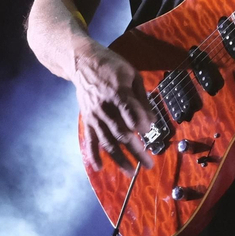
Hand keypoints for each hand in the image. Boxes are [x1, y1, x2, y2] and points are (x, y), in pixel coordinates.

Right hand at [71, 44, 157, 171]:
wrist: (82, 63)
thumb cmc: (112, 67)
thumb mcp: (132, 75)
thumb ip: (142, 98)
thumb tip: (152, 120)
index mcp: (118, 93)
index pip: (129, 112)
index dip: (139, 123)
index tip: (149, 131)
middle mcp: (105, 108)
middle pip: (121, 133)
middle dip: (136, 151)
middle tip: (148, 164)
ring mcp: (95, 116)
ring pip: (107, 142)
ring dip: (119, 159)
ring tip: (130, 172)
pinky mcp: (88, 120)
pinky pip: (90, 140)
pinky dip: (93, 155)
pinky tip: (100, 167)